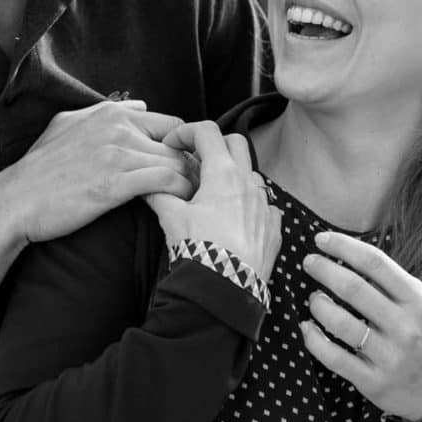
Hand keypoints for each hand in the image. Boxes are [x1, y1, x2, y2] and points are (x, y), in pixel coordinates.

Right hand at [0, 100, 194, 247]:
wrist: (16, 200)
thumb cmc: (40, 168)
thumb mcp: (66, 125)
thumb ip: (104, 112)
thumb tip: (137, 106)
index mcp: (110, 113)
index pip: (170, 122)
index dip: (182, 147)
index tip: (185, 168)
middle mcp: (117, 127)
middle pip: (178, 144)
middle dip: (192, 166)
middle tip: (199, 188)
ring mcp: (117, 153)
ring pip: (176, 163)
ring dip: (189, 183)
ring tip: (194, 202)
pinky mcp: (115, 183)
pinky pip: (165, 182)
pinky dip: (178, 193)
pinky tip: (178, 207)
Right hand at [144, 122, 281, 283]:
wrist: (225, 289)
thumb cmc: (200, 251)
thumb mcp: (171, 218)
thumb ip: (158, 194)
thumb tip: (147, 185)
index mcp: (223, 174)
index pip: (207, 132)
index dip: (187, 132)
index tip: (174, 146)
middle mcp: (248, 184)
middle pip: (236, 143)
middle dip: (214, 146)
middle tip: (195, 163)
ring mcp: (265, 205)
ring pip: (251, 174)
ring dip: (232, 176)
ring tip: (213, 196)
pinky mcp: (273, 228)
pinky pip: (265, 205)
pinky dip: (249, 205)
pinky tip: (234, 220)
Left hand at [298, 230, 421, 421]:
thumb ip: (392, 286)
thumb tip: (348, 258)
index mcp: (418, 301)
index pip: (376, 263)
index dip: (343, 246)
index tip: (322, 239)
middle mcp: (405, 327)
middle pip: (353, 289)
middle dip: (324, 269)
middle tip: (309, 262)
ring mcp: (389, 356)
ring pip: (340, 323)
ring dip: (318, 304)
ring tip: (313, 298)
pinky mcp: (373, 382)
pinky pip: (333, 357)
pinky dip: (313, 339)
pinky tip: (307, 328)